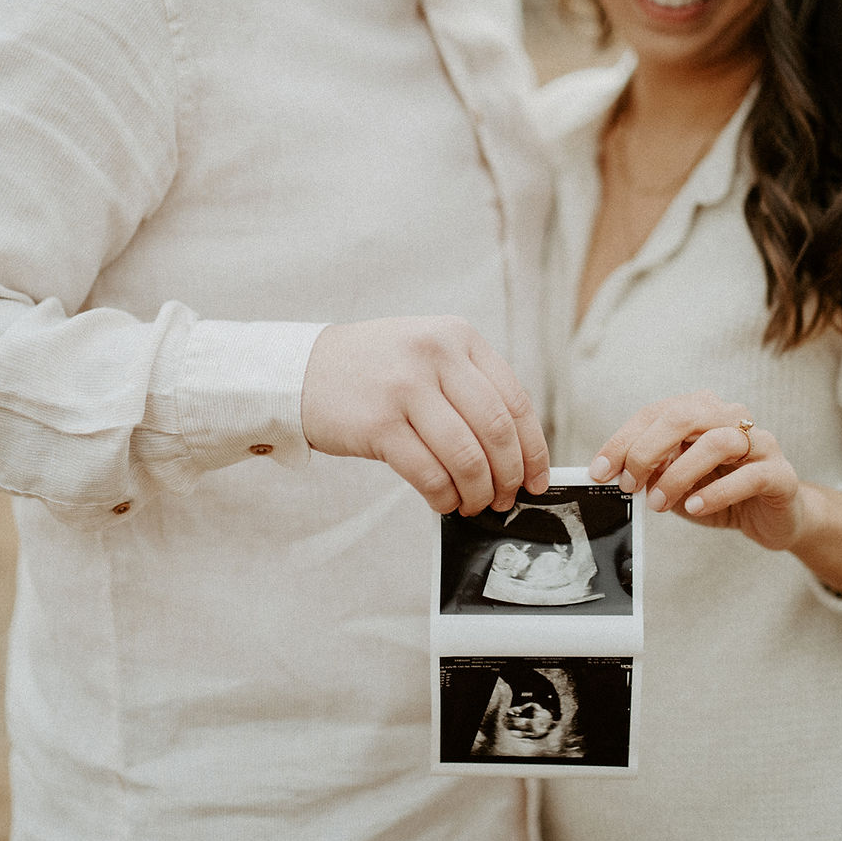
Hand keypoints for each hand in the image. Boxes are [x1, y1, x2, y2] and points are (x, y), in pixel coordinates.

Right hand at [301, 316, 549, 514]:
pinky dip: (444, 497)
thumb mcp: (429, 354)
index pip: (515, 400)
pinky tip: (444, 502)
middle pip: (496, 431)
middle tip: (507, 497)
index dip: (533, 449)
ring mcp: (405, 388)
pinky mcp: (379, 423)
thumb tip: (517, 450)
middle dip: (509, 476)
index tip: (537, 479)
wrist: (304, 369)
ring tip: (474, 503)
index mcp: (458, 337)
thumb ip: (471, 387)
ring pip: (466, 456)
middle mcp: (435, 355)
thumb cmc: (375, 369)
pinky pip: (428, 473)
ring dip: (478, 492)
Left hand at [590, 389, 803, 552]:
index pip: (654, 414)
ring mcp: (760, 443)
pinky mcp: (780, 473)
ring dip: (679, 474)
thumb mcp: (676, 482)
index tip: (599, 471)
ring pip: (716, 442)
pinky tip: (694, 508)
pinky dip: (716, 492)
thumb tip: (615, 474)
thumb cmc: (720, 493)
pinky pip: (749, 476)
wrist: (776, 517)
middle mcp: (731, 418)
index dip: (622, 441)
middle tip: (628, 485)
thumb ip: (652, 473)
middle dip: (647, 450)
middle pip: (683, 417)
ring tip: (659, 503)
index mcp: (701, 412)